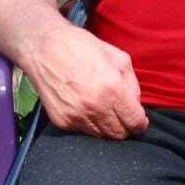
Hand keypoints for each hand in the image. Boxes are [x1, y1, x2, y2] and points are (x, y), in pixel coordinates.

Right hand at [22, 22, 147, 139]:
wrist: (45, 49)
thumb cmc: (84, 48)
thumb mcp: (120, 58)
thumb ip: (133, 86)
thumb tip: (136, 106)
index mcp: (113, 89)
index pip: (135, 122)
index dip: (140, 124)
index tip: (139, 120)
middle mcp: (95, 107)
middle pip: (119, 135)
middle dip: (125, 127)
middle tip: (122, 115)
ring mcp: (76, 116)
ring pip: (101, 136)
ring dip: (107, 126)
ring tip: (103, 108)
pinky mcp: (62, 121)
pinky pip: (83, 131)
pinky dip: (89, 124)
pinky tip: (86, 107)